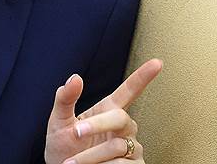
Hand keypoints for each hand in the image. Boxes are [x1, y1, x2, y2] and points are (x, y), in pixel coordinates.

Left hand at [44, 59, 161, 163]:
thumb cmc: (63, 147)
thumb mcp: (58, 121)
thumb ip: (65, 99)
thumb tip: (74, 78)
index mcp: (108, 110)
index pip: (129, 91)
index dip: (143, 77)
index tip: (157, 62)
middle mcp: (124, 128)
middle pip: (120, 118)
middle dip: (96, 124)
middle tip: (75, 133)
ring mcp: (131, 148)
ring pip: (117, 146)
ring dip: (90, 155)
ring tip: (71, 163)